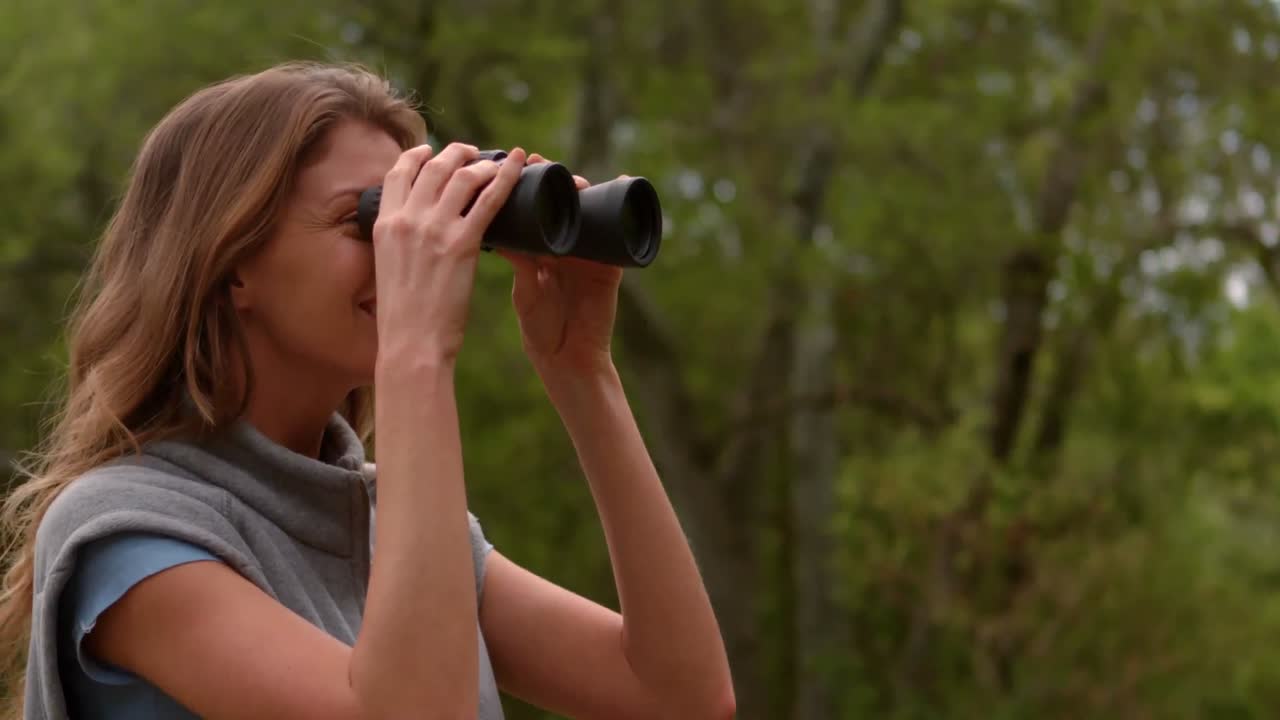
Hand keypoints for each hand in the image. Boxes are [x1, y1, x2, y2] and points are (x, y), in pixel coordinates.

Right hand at [373, 142, 525, 368]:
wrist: (411, 343)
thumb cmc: (404, 318)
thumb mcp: (388, 270)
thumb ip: (399, 245)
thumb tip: (414, 237)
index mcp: (384, 225)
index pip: (398, 173)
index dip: (417, 156)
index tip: (431, 152)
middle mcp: (407, 219)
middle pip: (433, 167)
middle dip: (455, 153)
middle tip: (471, 153)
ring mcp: (434, 228)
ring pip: (462, 176)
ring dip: (482, 163)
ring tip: (496, 161)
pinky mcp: (462, 243)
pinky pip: (490, 198)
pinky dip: (507, 177)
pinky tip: (520, 166)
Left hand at [496, 153, 624, 377]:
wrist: (569, 359)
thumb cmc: (542, 329)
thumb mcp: (526, 290)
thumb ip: (520, 263)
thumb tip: (497, 235)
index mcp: (542, 251)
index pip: (536, 210)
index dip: (529, 186)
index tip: (517, 164)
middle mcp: (567, 247)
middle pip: (564, 204)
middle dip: (557, 180)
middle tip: (543, 163)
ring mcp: (590, 254)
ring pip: (590, 212)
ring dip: (585, 189)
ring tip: (575, 178)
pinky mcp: (611, 265)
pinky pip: (619, 234)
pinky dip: (623, 210)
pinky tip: (623, 184)